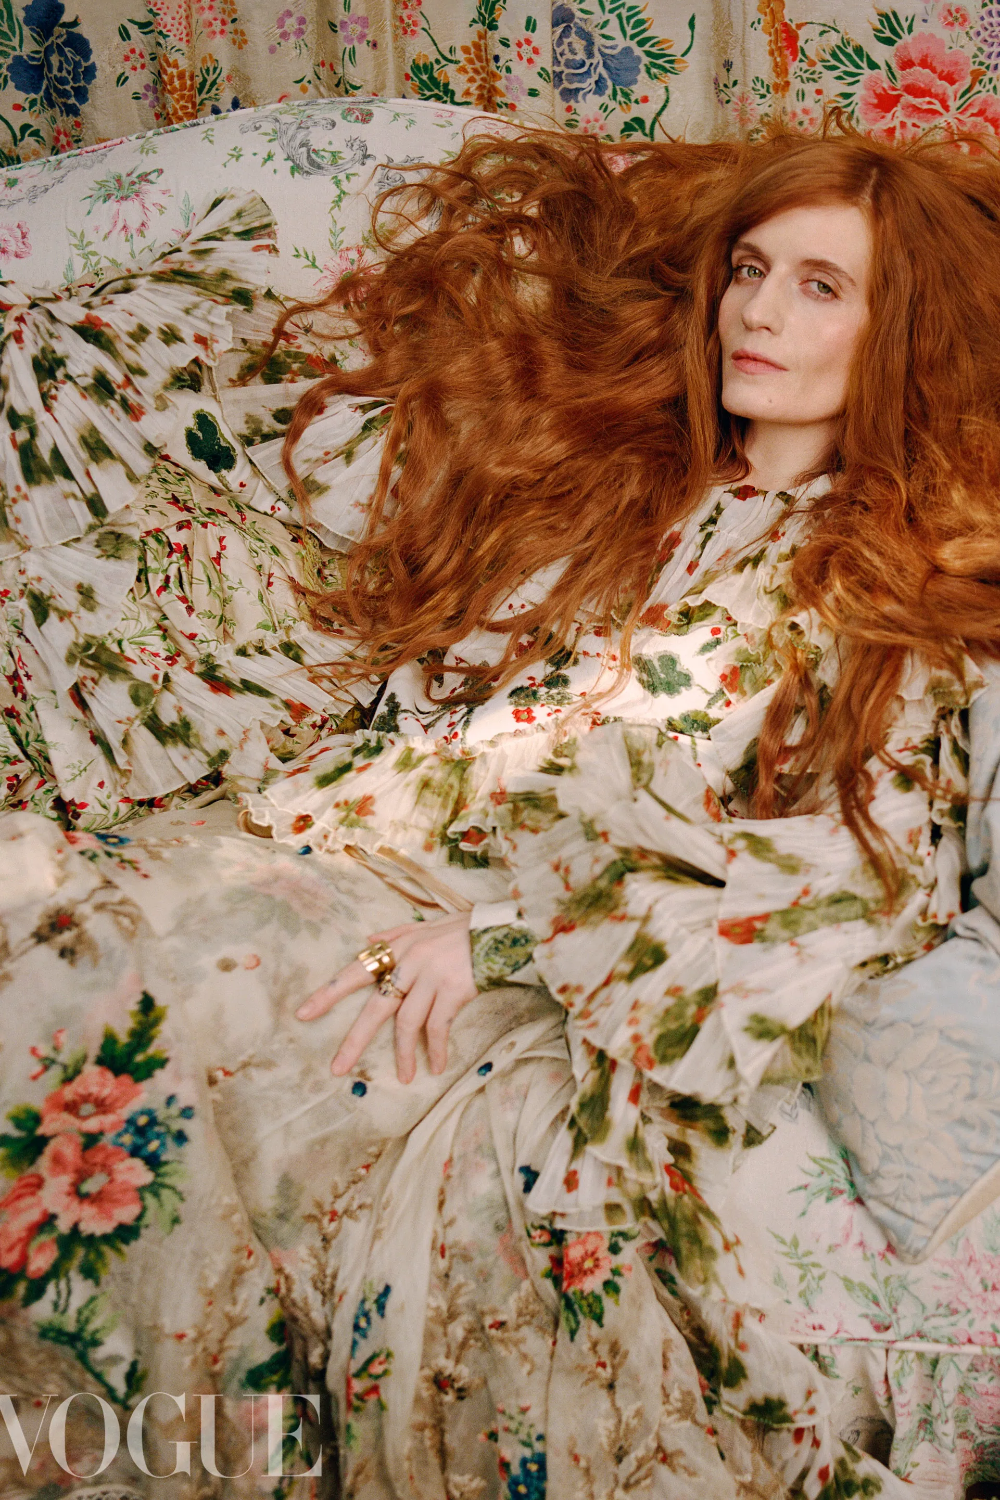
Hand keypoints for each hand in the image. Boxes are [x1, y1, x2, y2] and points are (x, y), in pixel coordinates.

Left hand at [296, 913, 476, 1083]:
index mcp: (398, 948)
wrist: (501, 931)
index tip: (303, 1014)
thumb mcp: (425, 926)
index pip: (355, 971)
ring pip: (406, 1023)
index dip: (329, 993)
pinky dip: (435, 1049)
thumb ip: (395, 935)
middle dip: (354, 1039)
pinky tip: (434, 1066)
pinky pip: (437, 1027)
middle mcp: (409, 962)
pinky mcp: (453, 990)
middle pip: (375, 1007)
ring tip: (405, 1078)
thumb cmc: (462, 930)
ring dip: (403, 1054)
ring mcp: (431, 976)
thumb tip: (367, 939)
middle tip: (337, 1068)